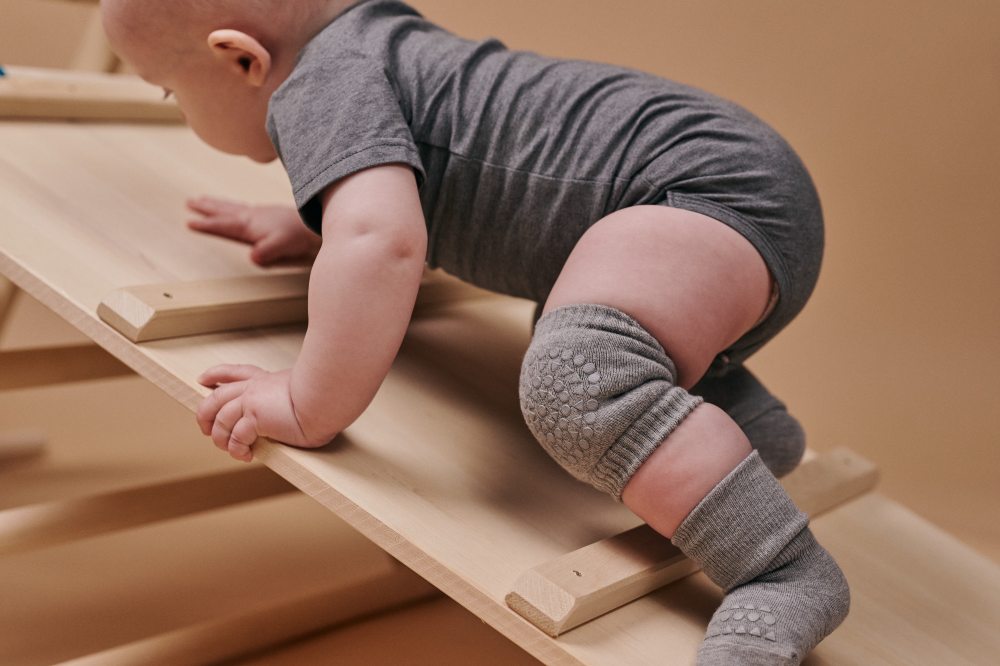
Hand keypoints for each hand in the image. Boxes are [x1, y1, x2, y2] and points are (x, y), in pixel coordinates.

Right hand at [187, 196, 321, 266]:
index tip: (189, 222)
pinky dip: (232, 205)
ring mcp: (258, 213)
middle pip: (224, 210)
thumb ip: (267, 252)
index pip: (223, 225)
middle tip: (189, 202)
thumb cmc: (297, 236)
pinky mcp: (266, 213)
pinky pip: (242, 207)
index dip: (207, 224)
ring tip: (202, 199)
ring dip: (216, 203)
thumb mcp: (281, 246)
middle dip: (206, 207)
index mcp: (249, 225)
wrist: (314, 224)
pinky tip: (234, 208)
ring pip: (232, 206)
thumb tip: (253, 257)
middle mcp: (251, 216)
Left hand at [196, 364, 327, 461]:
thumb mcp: (303, 390)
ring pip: (221, 420)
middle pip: (216, 397)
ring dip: (221, 439)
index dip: (216, 375)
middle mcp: (254, 388)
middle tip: (206, 429)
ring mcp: (252, 401)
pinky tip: (246, 455)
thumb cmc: (324, 396)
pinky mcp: (255, 417)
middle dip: (205, 414)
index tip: (203, 379)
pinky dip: (237, 449)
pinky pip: (236, 437)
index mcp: (265, 380)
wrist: (327, 398)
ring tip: (233, 451)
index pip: (235, 373)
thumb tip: (298, 413)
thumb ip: (292, 399)